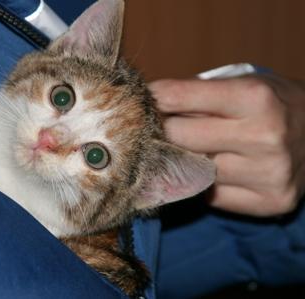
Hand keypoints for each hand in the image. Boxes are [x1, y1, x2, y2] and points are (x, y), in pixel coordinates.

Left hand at [149, 75, 304, 215]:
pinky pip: (210, 197)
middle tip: (153, 129)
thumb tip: (147, 104)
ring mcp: (268, 174)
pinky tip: (209, 172)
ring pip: (192, 171)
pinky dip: (202, 185)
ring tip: (183, 151)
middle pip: (178, 137)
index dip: (153, 100)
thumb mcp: (241, 83)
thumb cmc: (272, 104)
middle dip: (161, 131)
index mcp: (254, 97)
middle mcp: (264, 137)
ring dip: (180, 161)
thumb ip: (196, 93)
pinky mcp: (270, 202)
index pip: (178, 97)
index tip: (141, 103)